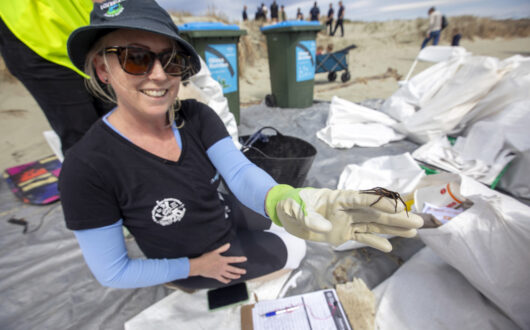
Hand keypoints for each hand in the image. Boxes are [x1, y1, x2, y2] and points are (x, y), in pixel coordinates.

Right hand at [189, 243, 246, 283]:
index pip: (233, 259)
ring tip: (239, 276)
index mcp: (223, 260)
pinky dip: (226, 280)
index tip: (245, 259)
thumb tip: (228, 244)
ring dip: (235, 276)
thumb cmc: (206, 258)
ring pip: (229, 275)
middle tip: (244, 271)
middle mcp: (222, 267)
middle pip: (233, 269)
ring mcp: (219, 272)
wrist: (199, 266)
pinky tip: (229, 280)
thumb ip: (222, 248)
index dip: (240, 259)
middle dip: (240, 271)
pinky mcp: (216, 276)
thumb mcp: (214, 251)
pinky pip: (222, 279)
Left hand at [266, 185, 422, 251]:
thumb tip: (327, 227)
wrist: (285, 213)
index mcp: (338, 198)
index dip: (381, 203)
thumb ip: (309, 216)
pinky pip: (362, 238)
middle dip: (396, 217)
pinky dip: (375, 242)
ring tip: (414, 232)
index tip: (400, 205)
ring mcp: (347, 221)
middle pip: (375, 213)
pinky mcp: (342, 233)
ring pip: (373, 225)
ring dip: (393, 229)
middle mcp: (347, 209)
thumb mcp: (295, 208)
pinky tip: (389, 247)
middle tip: (418, 221)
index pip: (363, 200)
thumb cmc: (291, 204)